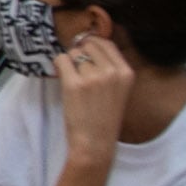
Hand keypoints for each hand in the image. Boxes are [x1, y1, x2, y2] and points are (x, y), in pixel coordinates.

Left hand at [55, 30, 134, 161]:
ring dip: (69, 64)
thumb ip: (109, 68)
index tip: (85, 52)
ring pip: (74, 53)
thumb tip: (87, 44)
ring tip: (74, 82)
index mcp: (126, 72)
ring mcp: (93, 77)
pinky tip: (63, 80)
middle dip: (80, 54)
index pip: (107, 43)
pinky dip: (59, 66)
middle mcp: (112, 72)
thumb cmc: (104, 118)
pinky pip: (61, 60)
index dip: (92, 45)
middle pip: (89, 45)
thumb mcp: (118, 89)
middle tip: (77, 71)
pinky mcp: (74, 84)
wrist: (95, 142)